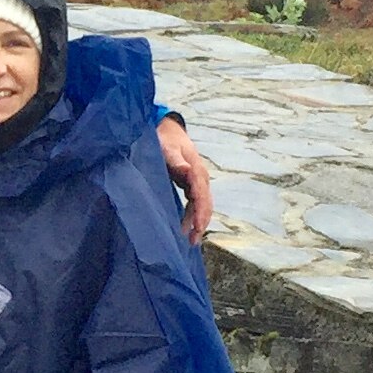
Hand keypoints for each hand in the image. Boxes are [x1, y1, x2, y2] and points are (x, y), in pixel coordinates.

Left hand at [158, 115, 211, 245]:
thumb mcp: (168, 148)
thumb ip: (176, 160)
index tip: (197, 227)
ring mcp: (198, 182)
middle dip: (201, 222)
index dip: (200, 212)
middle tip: (193, 241)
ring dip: (198, 223)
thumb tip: (187, 170)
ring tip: (191, 241)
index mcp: (196, 170)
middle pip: (205, 203)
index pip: (201, 195)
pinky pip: (196, 204)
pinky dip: (193, 217)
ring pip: (202, 206)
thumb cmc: (166, 139)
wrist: (169, 131)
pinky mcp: (192, 186)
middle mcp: (200, 177)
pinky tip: (187, 229)